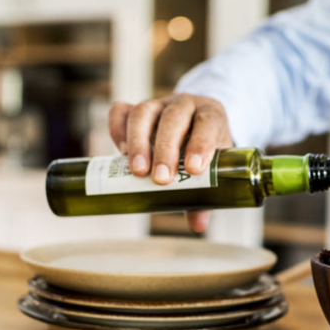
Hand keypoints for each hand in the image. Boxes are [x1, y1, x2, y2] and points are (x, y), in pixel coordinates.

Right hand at [108, 93, 232, 232]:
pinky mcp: (135, 109)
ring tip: (137, 171)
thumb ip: (204, 194)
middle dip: (165, 149)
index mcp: (210, 114)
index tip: (193, 169)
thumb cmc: (203, 148)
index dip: (201, 143)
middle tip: (160, 179)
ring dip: (138, 142)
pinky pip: (121, 111)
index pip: (208, 123)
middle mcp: (184, 105)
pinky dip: (117, 130)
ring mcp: (158, 105)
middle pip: (173, 118)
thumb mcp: (211, 167)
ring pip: (144, 112)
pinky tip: (120, 153)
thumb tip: (197, 225)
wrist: (193, 123)